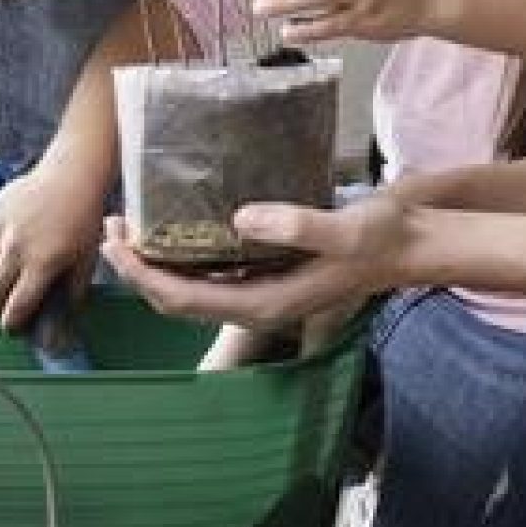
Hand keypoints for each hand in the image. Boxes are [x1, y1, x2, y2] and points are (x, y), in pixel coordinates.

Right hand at [0, 160, 105, 334]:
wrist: (70, 177)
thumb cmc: (82, 218)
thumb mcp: (87, 257)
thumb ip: (75, 289)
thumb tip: (67, 314)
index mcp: (42, 263)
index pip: (16, 307)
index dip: (11, 324)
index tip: (11, 327)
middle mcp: (15, 249)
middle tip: (0, 309)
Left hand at [104, 201, 398, 329]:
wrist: (415, 245)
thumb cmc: (384, 237)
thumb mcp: (346, 229)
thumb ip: (298, 225)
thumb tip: (241, 219)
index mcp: (267, 304)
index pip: (184, 299)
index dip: (142, 274)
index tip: (115, 242)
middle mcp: (258, 307)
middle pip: (177, 301)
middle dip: (136, 270)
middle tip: (110, 227)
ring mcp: (262, 295)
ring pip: (190, 292)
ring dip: (154, 266)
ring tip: (130, 229)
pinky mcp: (269, 279)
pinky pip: (210, 279)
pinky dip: (181, 260)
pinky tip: (176, 232)